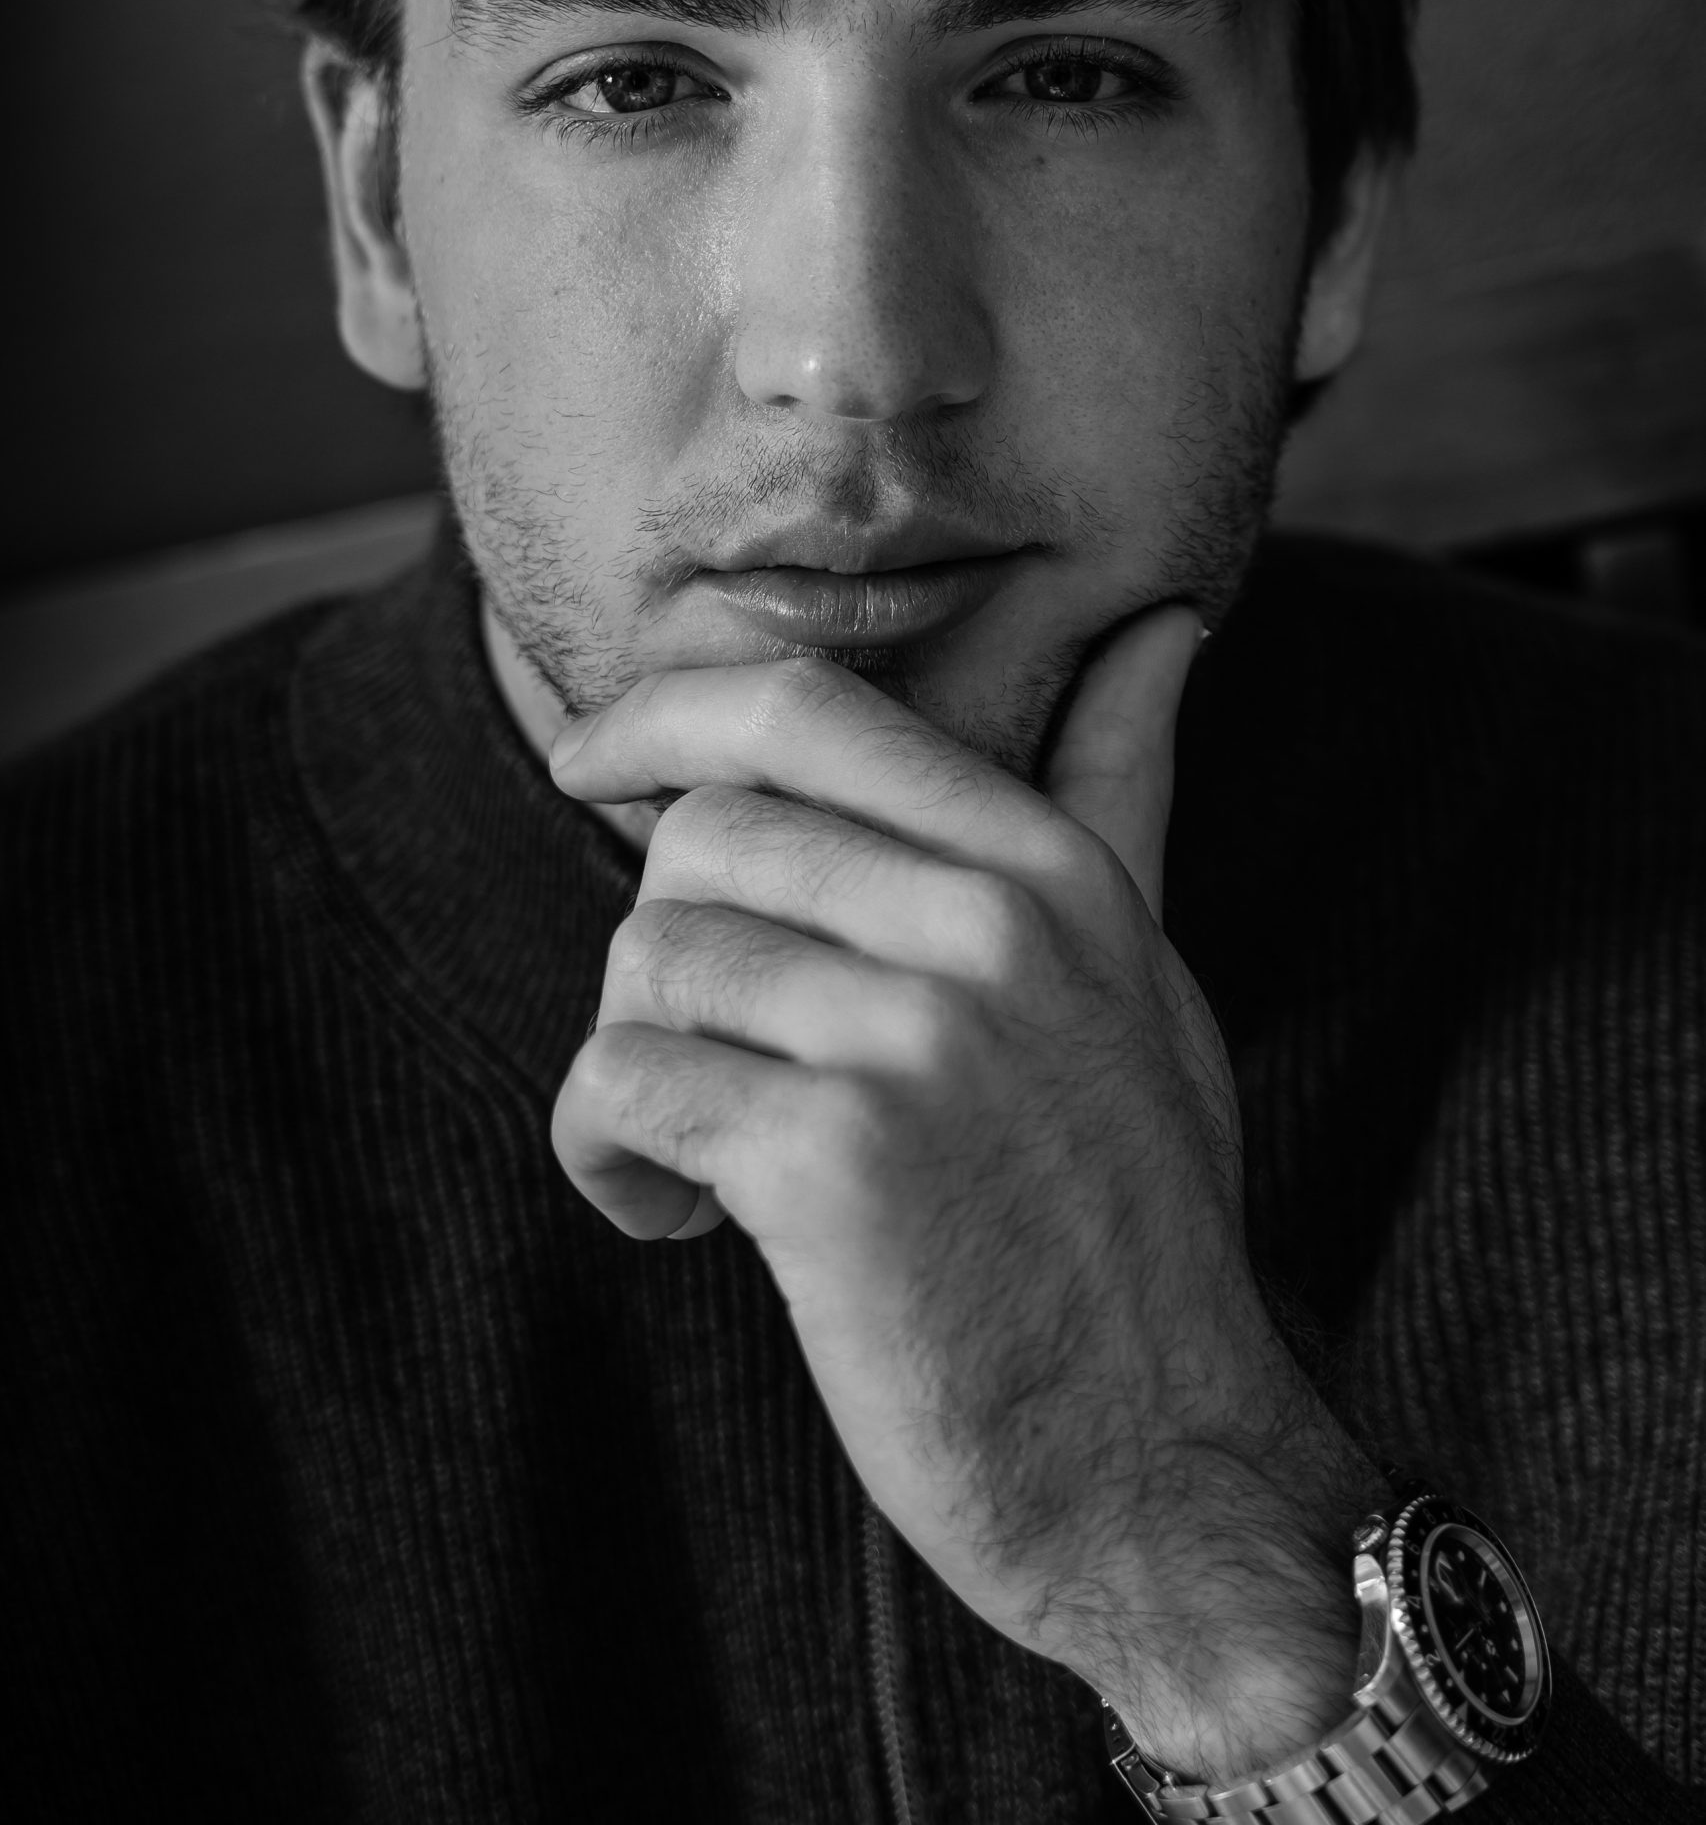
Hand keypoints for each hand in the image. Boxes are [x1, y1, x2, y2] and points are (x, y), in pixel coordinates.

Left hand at [548, 611, 1374, 1780]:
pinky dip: (608, 1158)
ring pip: (651, 963)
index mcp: (1052, 871)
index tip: (586, 763)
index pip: (808, 708)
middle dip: (666, 951)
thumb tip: (1155, 630)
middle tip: (711, 1059)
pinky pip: (618, 1086)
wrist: (1164, 1470)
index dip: (663, 714)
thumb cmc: (1132, 1221)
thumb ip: (1121, 798)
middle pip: (703, 836)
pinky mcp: (827, 1161)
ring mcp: (911, 1038)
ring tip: (707, 1159)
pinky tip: (678, 1219)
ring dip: (636, 1068)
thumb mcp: (1148, 984)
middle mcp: (988, 927)